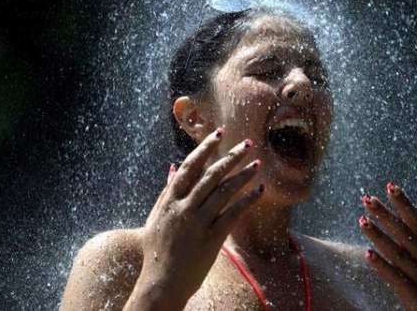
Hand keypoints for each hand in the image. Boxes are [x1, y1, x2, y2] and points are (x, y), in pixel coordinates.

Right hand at [135, 127, 263, 304]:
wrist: (161, 283)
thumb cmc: (157, 251)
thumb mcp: (156, 218)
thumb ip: (166, 192)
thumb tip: (173, 168)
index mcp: (169, 200)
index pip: (190, 166)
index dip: (205, 148)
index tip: (219, 133)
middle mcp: (183, 208)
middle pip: (211, 174)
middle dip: (231, 156)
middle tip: (248, 142)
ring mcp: (198, 223)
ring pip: (224, 191)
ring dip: (243, 174)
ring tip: (257, 162)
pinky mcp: (211, 238)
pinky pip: (233, 213)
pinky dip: (248, 199)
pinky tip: (259, 189)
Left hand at [358, 182, 416, 310]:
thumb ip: (412, 247)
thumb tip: (394, 225)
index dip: (404, 203)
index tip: (390, 185)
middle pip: (406, 233)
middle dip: (386, 214)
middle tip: (366, 198)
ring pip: (399, 253)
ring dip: (379, 235)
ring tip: (361, 221)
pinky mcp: (416, 296)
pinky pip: (397, 279)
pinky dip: (383, 266)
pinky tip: (367, 255)